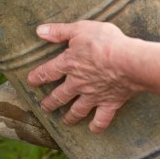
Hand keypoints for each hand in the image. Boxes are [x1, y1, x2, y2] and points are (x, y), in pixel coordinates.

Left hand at [26, 21, 140, 132]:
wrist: (128, 62)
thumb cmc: (105, 42)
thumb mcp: (80, 29)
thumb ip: (59, 31)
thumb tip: (39, 31)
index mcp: (68, 64)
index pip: (47, 72)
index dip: (37, 77)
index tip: (31, 81)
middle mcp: (77, 83)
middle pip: (60, 96)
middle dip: (50, 102)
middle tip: (44, 107)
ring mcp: (93, 96)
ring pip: (77, 110)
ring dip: (69, 117)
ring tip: (64, 121)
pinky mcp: (109, 103)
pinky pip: (101, 119)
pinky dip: (97, 126)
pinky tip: (93, 129)